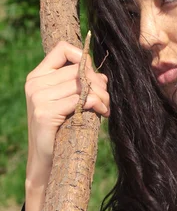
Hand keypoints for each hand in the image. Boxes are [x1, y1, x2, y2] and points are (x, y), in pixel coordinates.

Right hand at [25, 40, 109, 186]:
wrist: (46, 161)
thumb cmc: (60, 131)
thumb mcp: (67, 103)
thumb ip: (79, 86)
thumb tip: (103, 77)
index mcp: (37, 76)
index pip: (62, 49)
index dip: (83, 57)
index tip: (94, 75)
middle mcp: (35, 84)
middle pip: (78, 69)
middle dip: (99, 83)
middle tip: (107, 99)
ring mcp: (38, 98)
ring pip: (83, 84)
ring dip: (102, 96)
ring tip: (106, 107)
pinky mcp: (45, 113)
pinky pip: (81, 99)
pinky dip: (98, 104)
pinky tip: (102, 112)